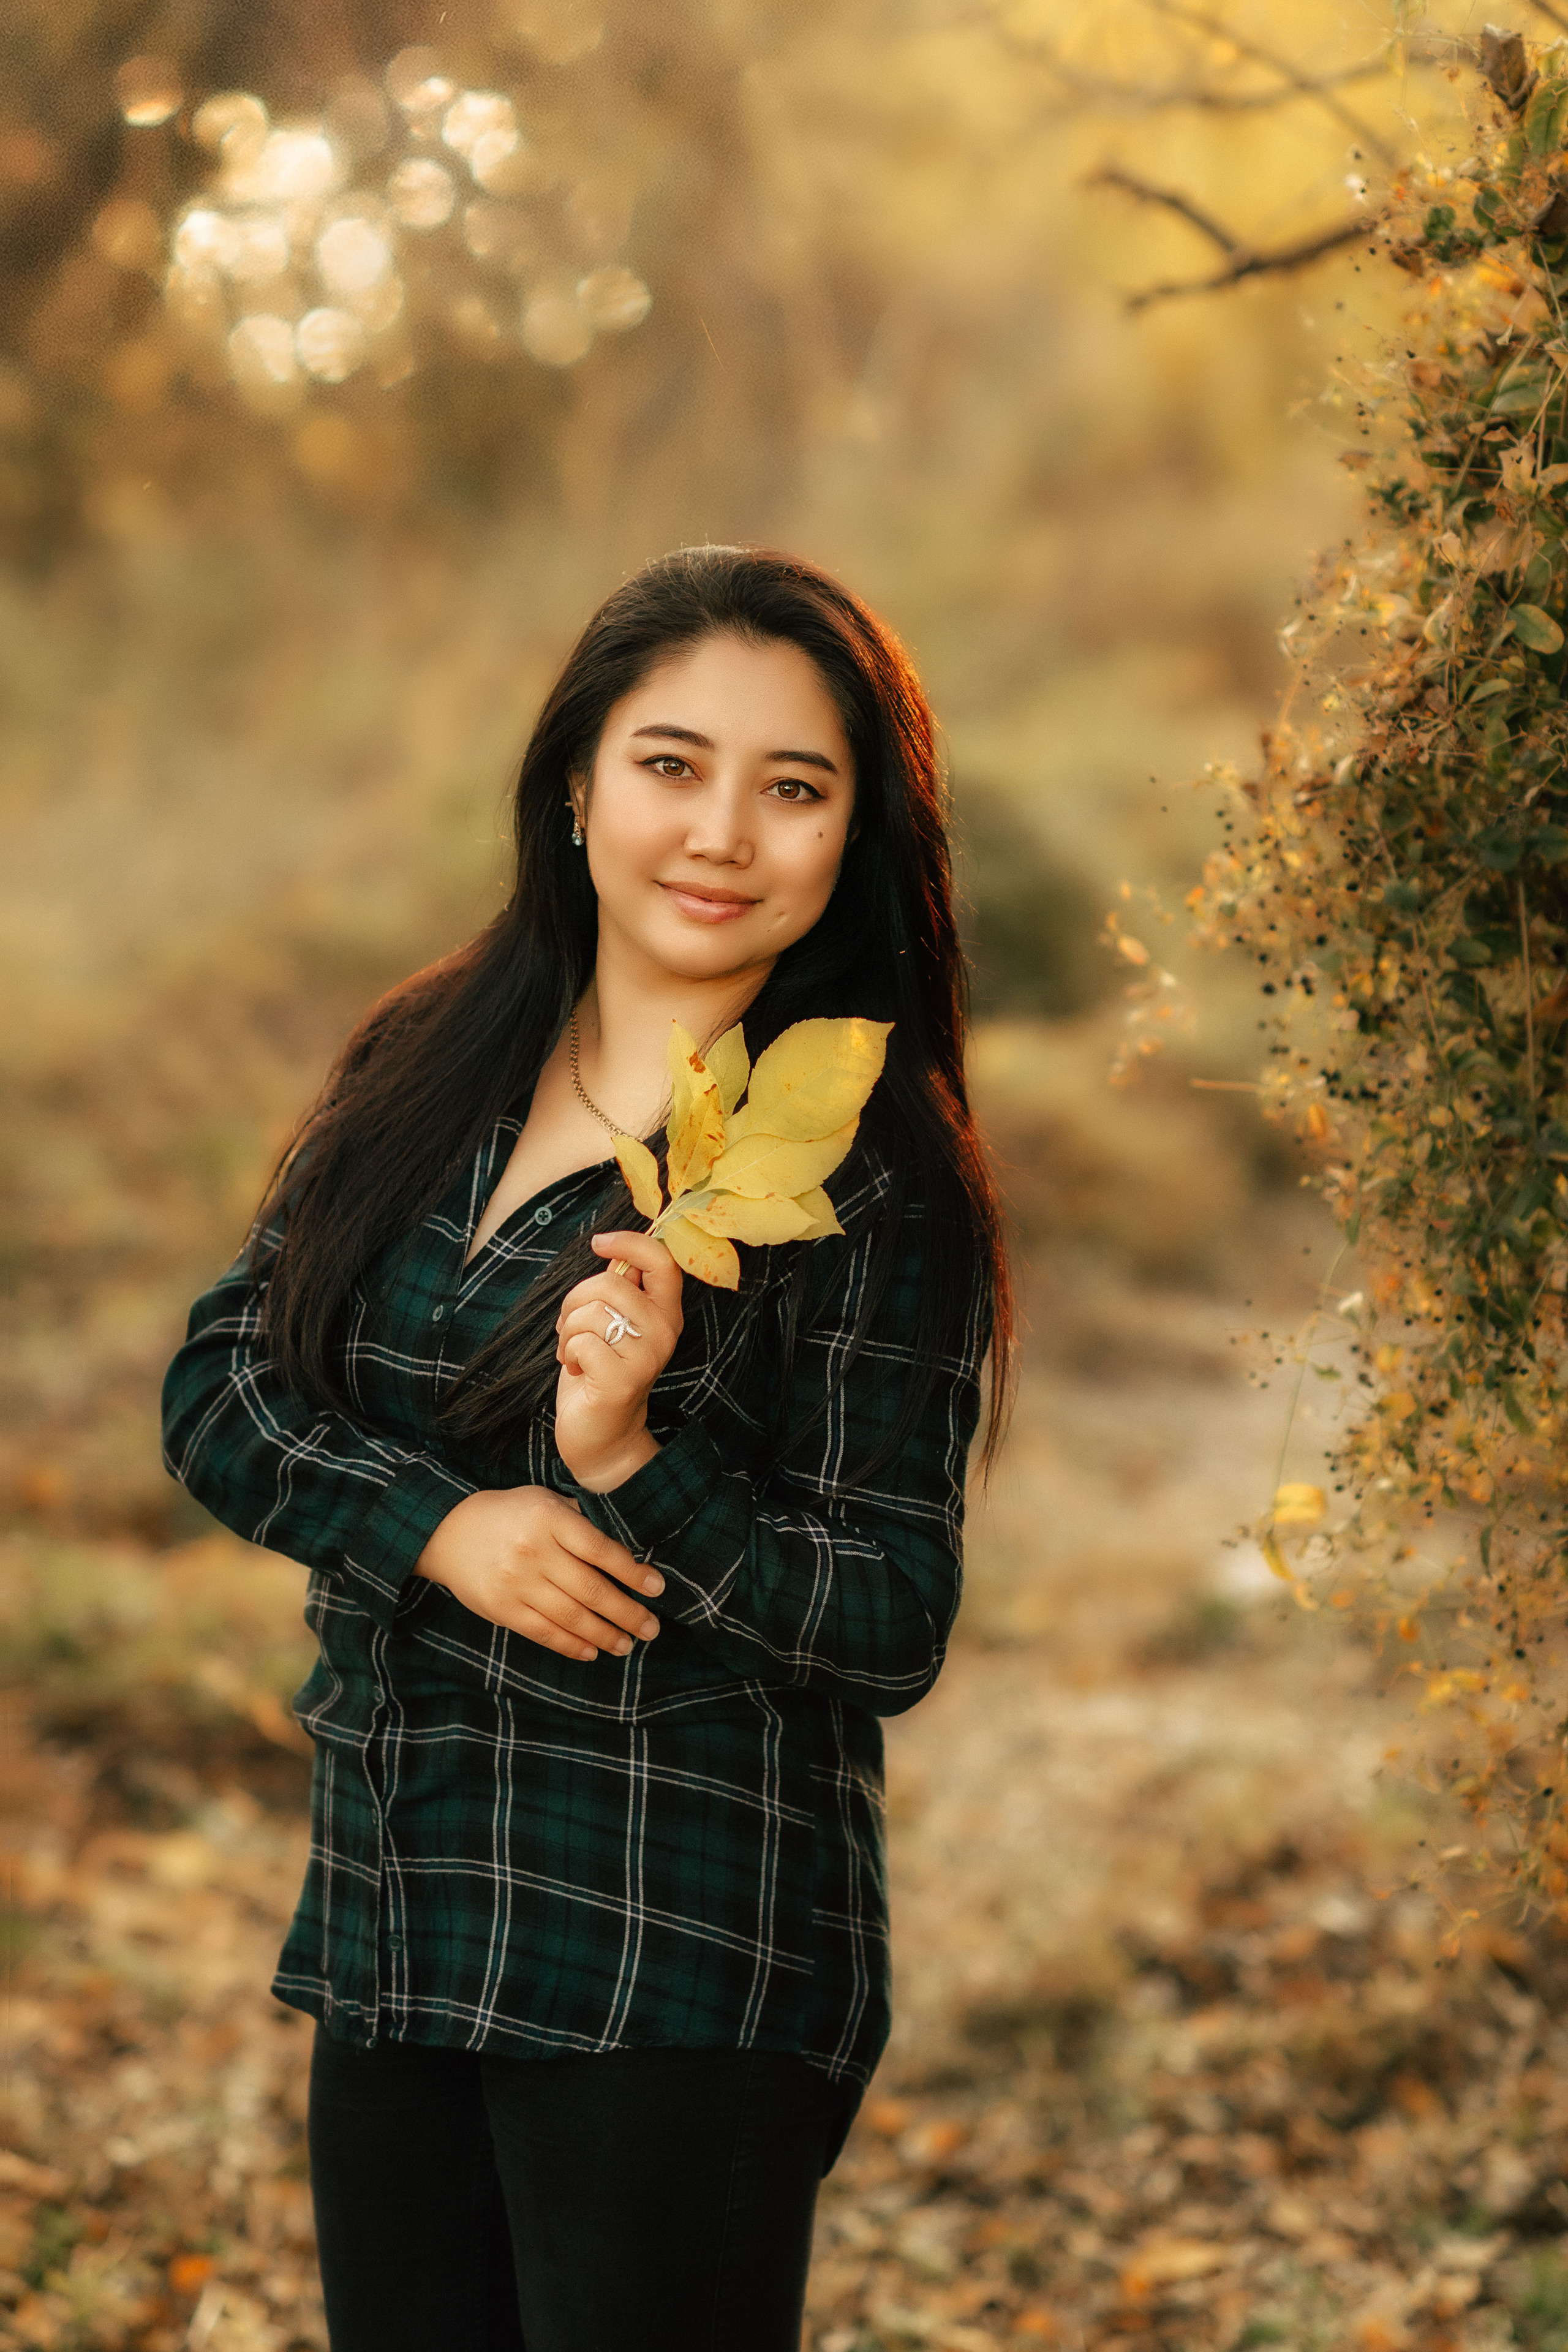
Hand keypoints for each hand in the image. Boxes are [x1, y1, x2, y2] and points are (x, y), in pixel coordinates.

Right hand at [413, 1485, 663, 1662]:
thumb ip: (580, 1519)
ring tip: (628, 1644)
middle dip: (628, 1613)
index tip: (657, 1588)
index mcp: (550, 1519)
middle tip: (652, 1628)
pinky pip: (544, 1632)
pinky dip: (571, 1645)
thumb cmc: (509, 1514)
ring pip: (571, 1616)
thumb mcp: (544, 1500)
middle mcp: (534, 1551)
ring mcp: (516, 1583)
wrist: (447, 1532)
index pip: (601, 1550)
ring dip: (605, 1635)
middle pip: (592, 1589)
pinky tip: (593, 1651)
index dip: (633, 1572)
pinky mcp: (502, 1608)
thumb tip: (626, 1545)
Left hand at [553, 1231, 683, 1491]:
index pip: (662, 1261)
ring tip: (573, 1352)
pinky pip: (581, 1342)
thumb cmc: (598, 1372)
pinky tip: (574, 1369)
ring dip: (568, 1331)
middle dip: (575, 1300)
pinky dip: (566, 1353)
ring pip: (592, 1313)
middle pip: (610, 1284)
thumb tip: (613, 1249)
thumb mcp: (612, 1323)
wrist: (602, 1436)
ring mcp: (646, 1358)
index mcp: (665, 1313)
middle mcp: (664, 1333)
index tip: (599, 1242)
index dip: (629, 1242)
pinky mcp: (622, 1381)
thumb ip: (618, 1289)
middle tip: (570, 1327)